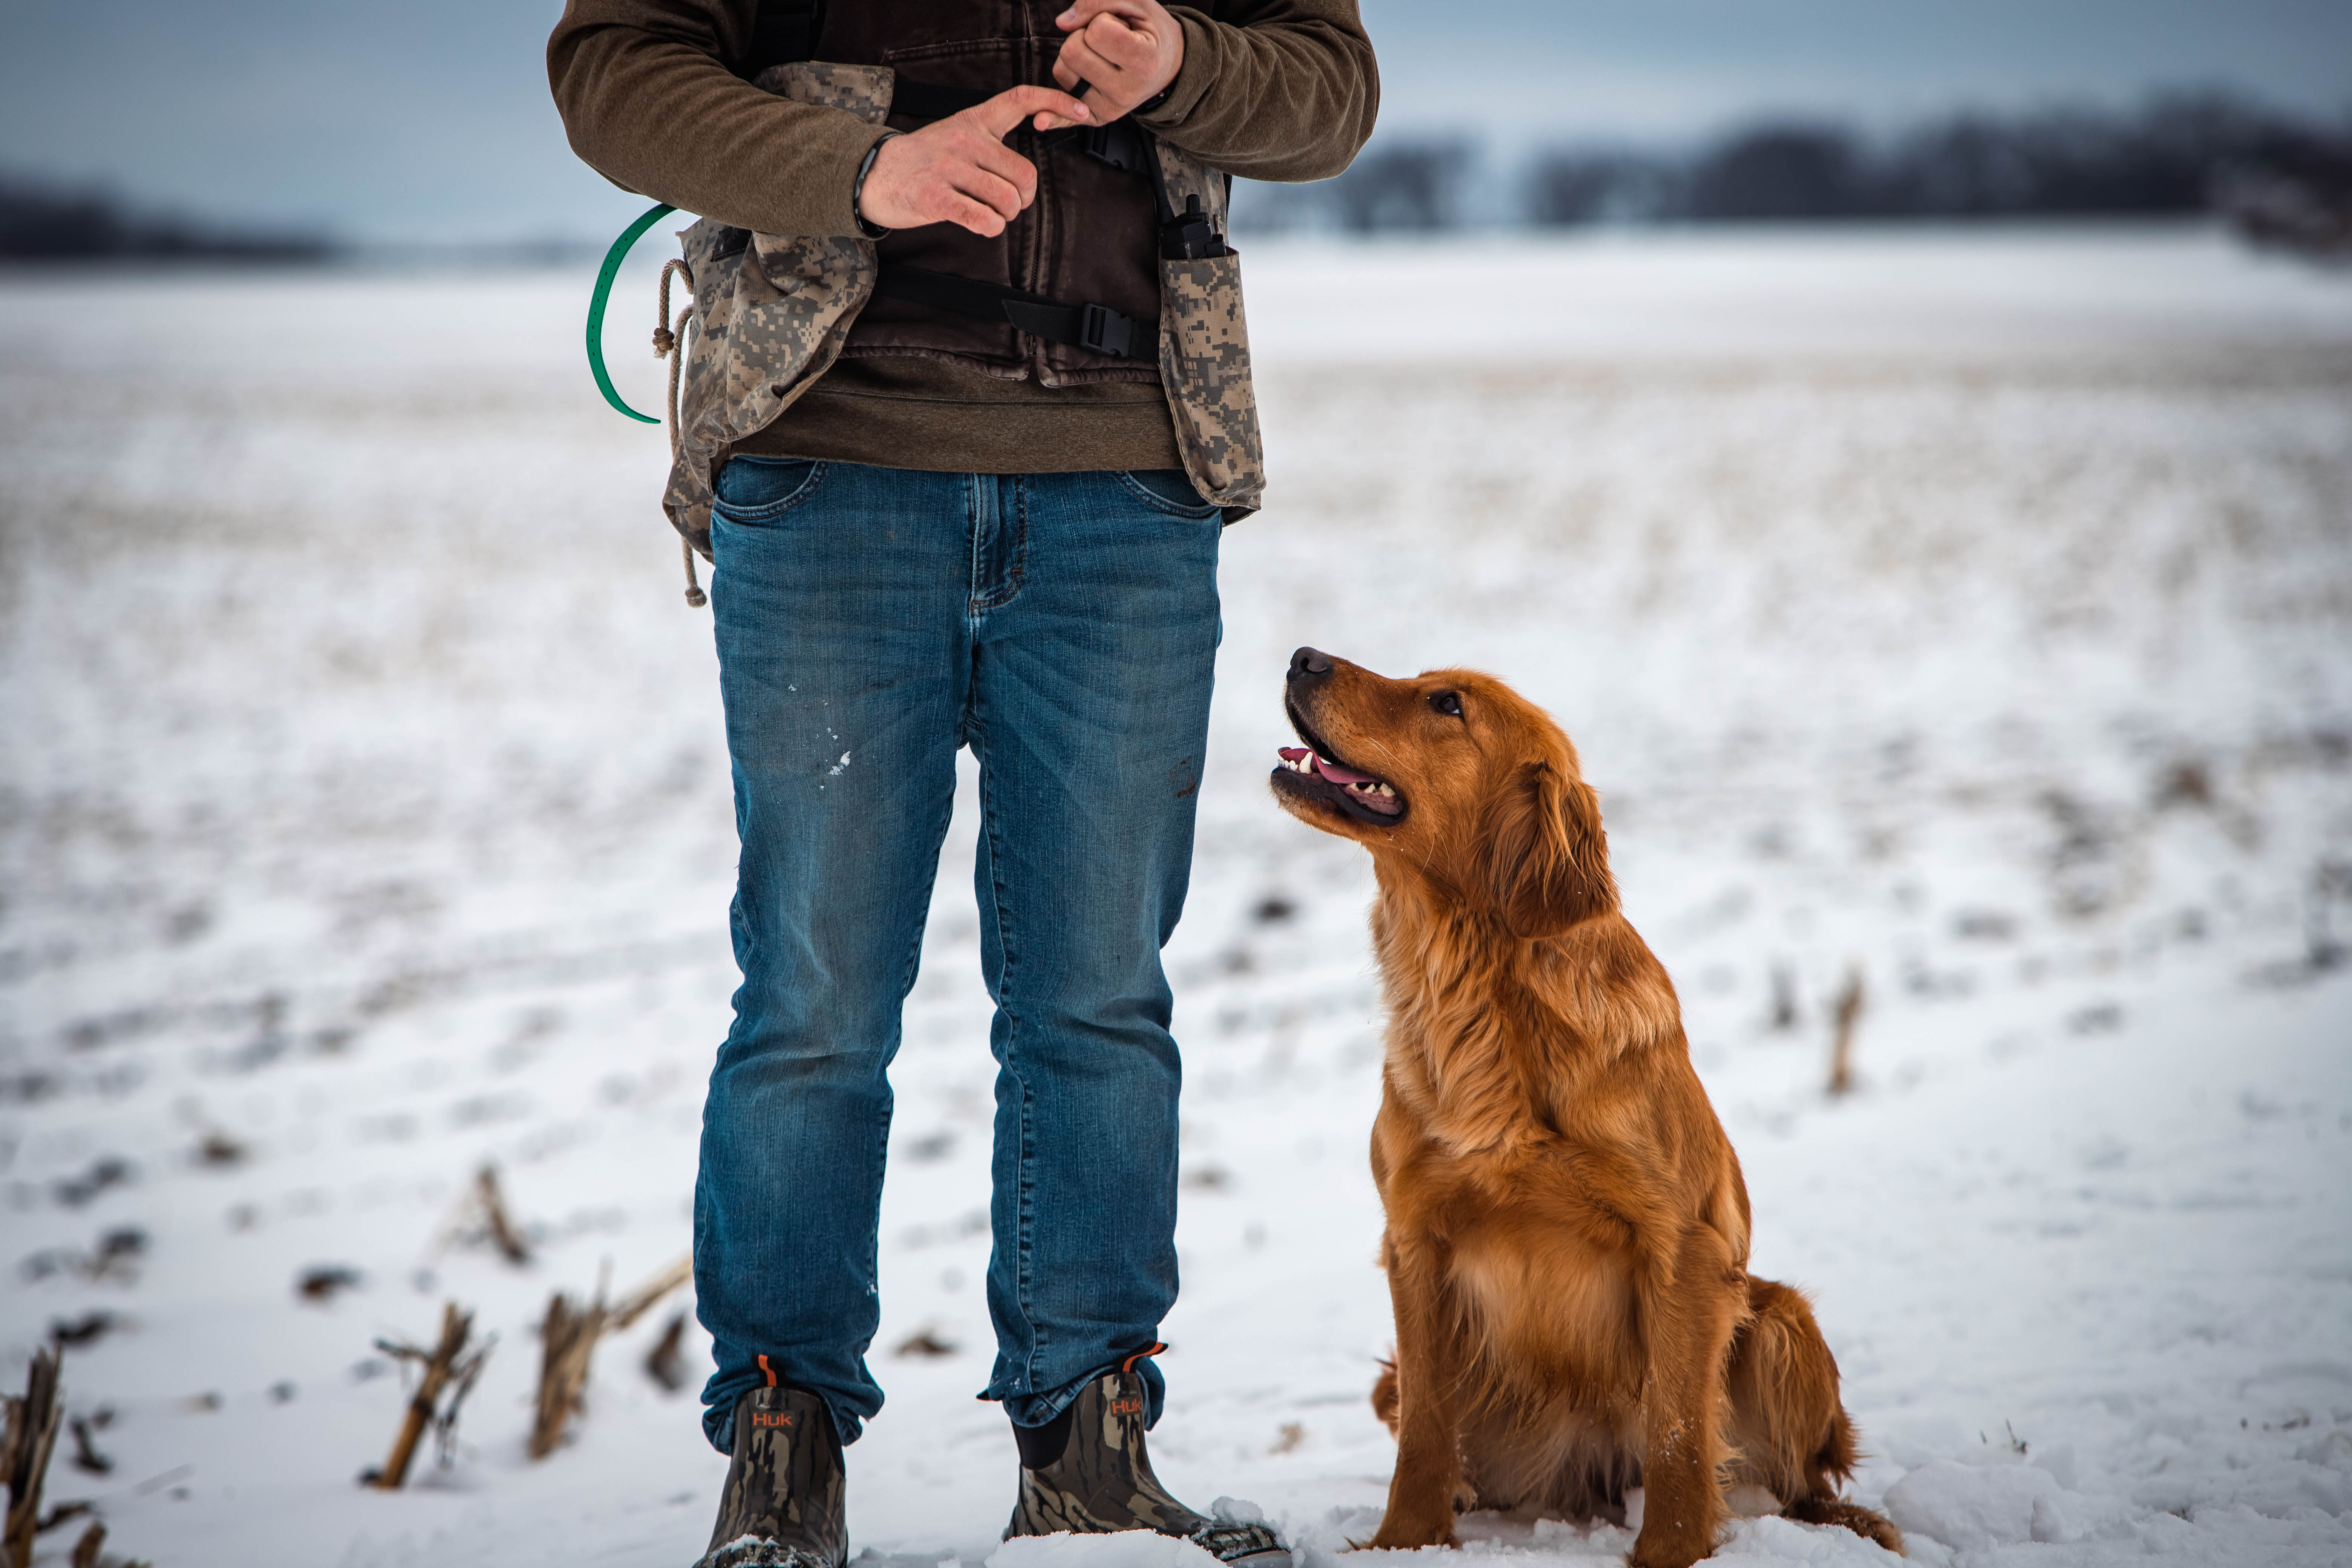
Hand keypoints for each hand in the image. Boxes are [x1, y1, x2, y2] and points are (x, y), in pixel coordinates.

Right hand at [857, 84, 1090, 235]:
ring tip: (989, 214)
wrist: (874, 174)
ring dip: (1006, 216)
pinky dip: (989, 228)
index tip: (1082, 114)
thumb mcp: (956, 134)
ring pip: (1007, 201)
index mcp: (974, 120)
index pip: (1021, 99)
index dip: (1056, 101)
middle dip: (1023, 199)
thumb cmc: (922, 161)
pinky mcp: (937, 198)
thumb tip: (1025, 172)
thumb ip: (991, 142)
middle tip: (1009, 205)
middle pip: (1024, 175)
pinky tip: (978, 223)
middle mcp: (965, 139)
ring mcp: (950, 168)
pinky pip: (984, 220)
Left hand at [1052, 0, 1183, 124]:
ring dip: (1076, 58)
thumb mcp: (1135, 3)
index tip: (1120, 28)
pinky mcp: (1098, 118)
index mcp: (1144, 61)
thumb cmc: (1150, 31)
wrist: (1168, 65)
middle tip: (1107, 42)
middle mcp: (1127, 91)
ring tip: (1102, 58)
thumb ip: (1098, 1)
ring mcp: (1111, 108)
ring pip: (1062, 71)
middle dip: (1084, 37)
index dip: (1102, 21)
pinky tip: (1050, 109)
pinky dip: (1057, 101)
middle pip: (1072, 52)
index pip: (1096, 32)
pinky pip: (1061, 108)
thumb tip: (1062, 22)